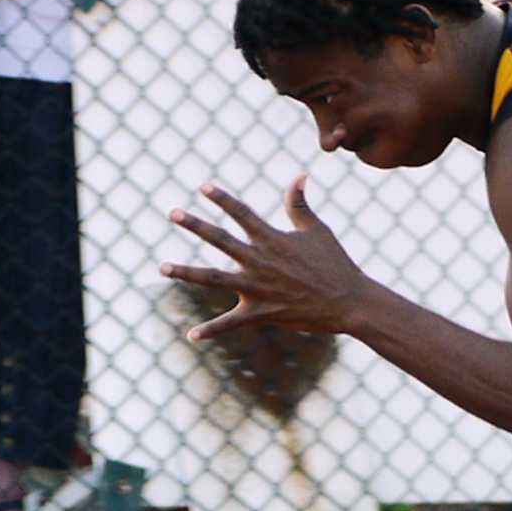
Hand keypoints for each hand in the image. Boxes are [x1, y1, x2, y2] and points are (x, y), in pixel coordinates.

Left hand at [161, 178, 371, 340]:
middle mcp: (260, 260)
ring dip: (186, 272)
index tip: (203, 187)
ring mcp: (258, 287)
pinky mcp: (261, 312)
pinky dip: (211, 330)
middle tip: (173, 213)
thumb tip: (299, 175)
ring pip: (214, 278)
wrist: (349, 302)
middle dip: (195, 224)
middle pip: (220, 239)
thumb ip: (300, 205)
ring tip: (162, 267)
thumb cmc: (335, 265)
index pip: (242, 213)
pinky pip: (231, 323)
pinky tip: (192, 335)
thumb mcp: (318, 231)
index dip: (222, 198)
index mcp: (272, 239)